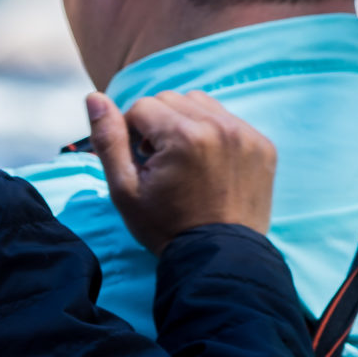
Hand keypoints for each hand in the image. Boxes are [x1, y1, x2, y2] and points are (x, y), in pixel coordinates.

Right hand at [87, 90, 275, 252]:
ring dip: (185, 122)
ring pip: (200, 104)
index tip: (140, 160)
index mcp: (184, 136)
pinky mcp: (262, 146)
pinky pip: (228, 120)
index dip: (132, 132)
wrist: (218, 257)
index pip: (142, 106)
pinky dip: (212, 133)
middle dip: (158, 124)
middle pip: (171, 99)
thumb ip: (108, 140)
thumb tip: (95, 99)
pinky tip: (207, 164)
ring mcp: (245, 135)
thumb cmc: (166, 227)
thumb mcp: (125, 189)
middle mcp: (219, 127)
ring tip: (184, 159)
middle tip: (160, 161)